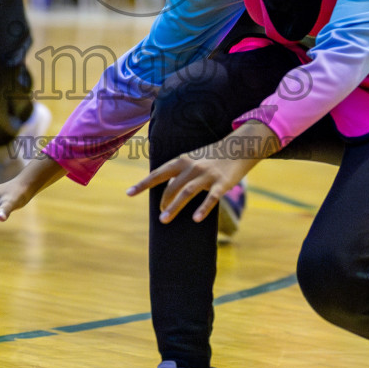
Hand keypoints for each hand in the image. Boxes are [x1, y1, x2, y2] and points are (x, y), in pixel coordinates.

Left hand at [126, 121, 278, 223]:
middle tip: (160, 216)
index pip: (158, 173)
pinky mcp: (221, 183)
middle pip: (171, 187)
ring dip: (174, 207)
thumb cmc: (212, 157)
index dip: (143, 184)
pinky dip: (202, 209)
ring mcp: (207, 175)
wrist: (239, 147)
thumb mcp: (193, 160)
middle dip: (163, 202)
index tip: (128, 193)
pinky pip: (210, 198)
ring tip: (164, 220)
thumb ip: (179, 173)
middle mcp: (192, 167)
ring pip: (186, 193)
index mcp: (182, 161)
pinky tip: (195, 219)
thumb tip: (165, 192)